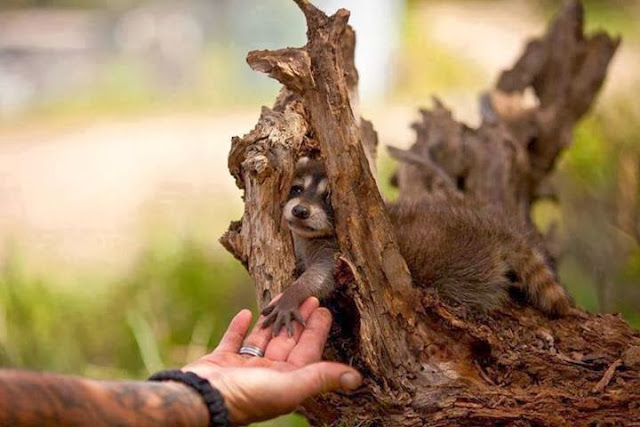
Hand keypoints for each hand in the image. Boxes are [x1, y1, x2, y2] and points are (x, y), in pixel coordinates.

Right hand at [182, 297, 361, 425]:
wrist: (199, 399)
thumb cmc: (246, 396)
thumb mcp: (289, 386)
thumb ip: (321, 378)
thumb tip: (356, 379)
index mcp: (285, 381)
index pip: (307, 351)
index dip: (316, 330)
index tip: (324, 309)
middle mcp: (266, 375)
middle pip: (287, 342)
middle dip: (298, 320)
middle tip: (309, 297)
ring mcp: (242, 368)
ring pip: (262, 339)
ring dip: (272, 321)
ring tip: (281, 298)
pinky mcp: (221, 361)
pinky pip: (233, 341)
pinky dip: (239, 328)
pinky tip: (246, 313)